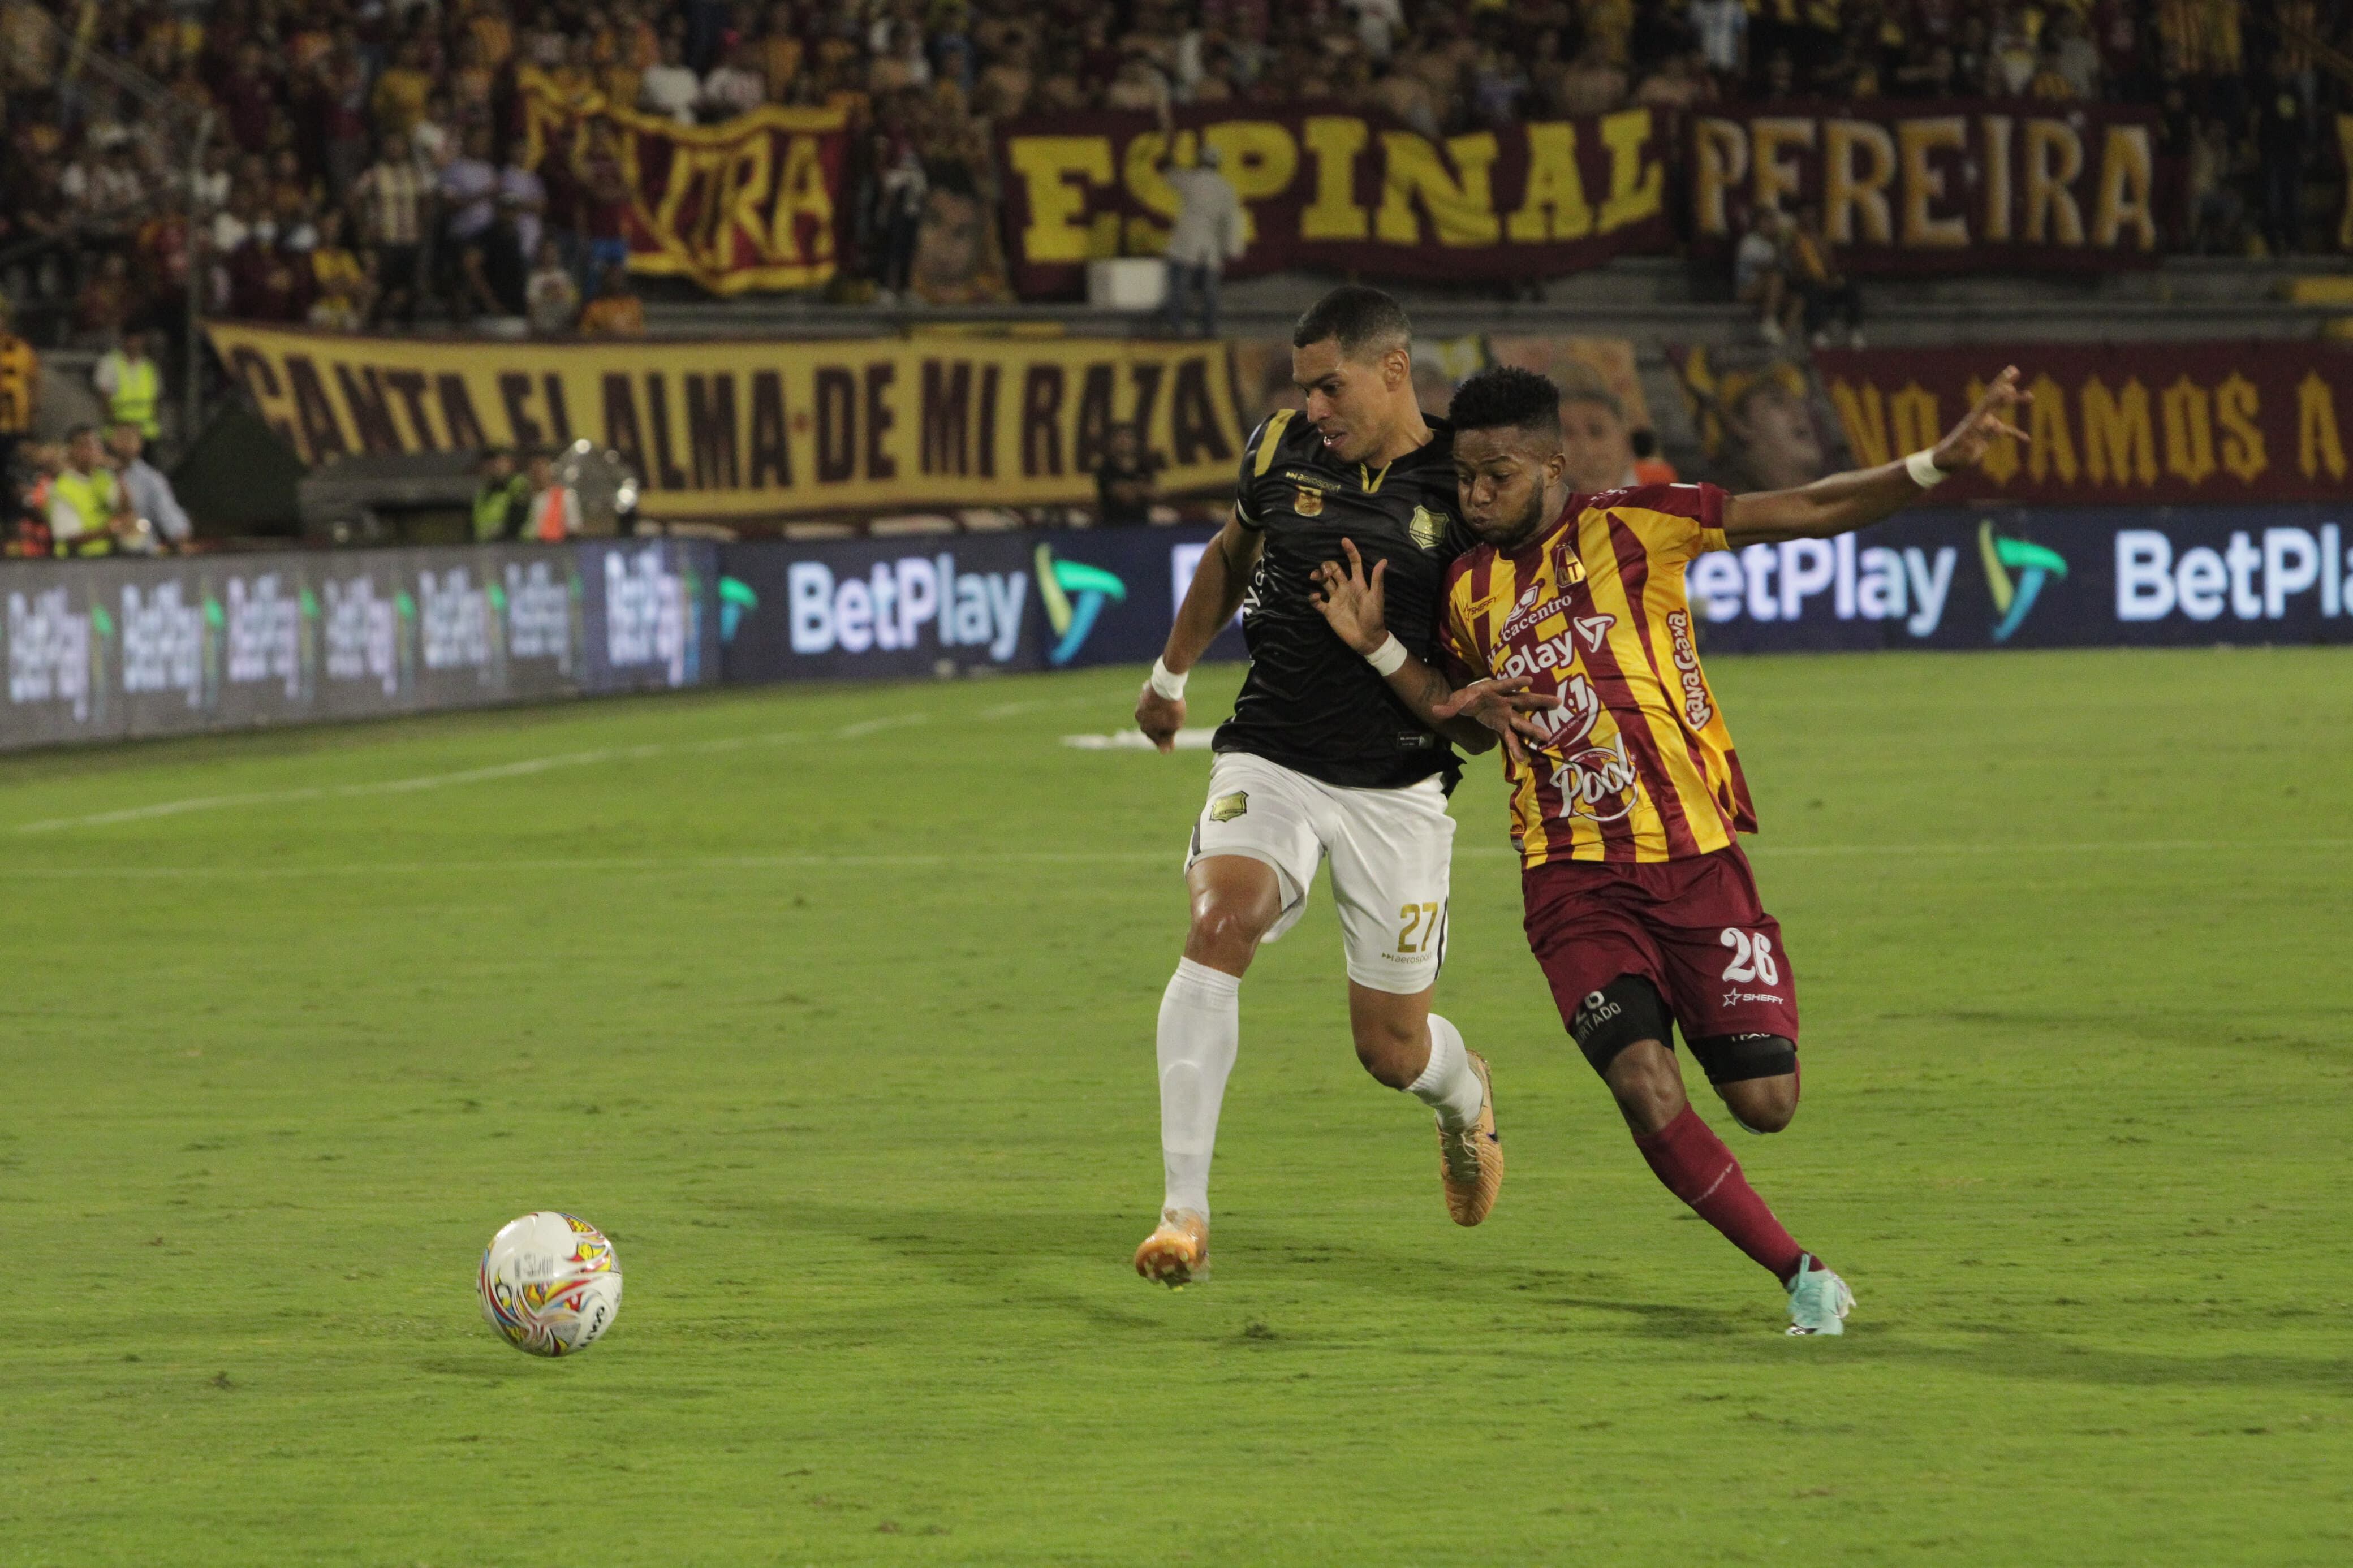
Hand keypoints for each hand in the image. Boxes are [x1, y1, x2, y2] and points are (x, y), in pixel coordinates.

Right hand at [1135, 680, 1183, 754]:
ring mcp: (1139, 704)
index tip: (1172, 744)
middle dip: (1159, 730)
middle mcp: (1139, 717)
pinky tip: (1162, 704)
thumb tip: (1165, 752)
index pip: (1155, 739)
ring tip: (1165, 716)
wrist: (1167, 684)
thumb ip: (1168, 739)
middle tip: (1168, 730)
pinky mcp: (1143, 693)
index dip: (1164, 742)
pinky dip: (1155, 705)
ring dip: (1156, 717)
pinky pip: (1149, 702)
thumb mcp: (1174, 726)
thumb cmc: (1171, 708)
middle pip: (1150, 727)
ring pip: (1148, 714)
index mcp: (1146, 727)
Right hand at [1307, 537, 1387, 654]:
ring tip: (1316, 577)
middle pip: (1334, 570)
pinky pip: (1317, 601)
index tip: (1344, 540)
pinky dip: (1314, 597)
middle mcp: (1345, 588)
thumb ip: (1377, 579)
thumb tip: (1383, 559)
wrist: (1367, 638)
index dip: (1350, 551)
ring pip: (1323, 582)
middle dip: (1328, 566)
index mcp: (1358, 583)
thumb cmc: (1374, 617)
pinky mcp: (1328, 611)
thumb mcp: (1376, 597)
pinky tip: (1316, 596)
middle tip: (1327, 572)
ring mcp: (1335, 598)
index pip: (1353, 563)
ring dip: (1318, 576)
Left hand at [1432, 675, 1560, 767]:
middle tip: (1557, 701)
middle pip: (1523, 700)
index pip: (1505, 684)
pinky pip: (1511, 737)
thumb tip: (1434, 710)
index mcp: (1492, 690)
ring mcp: (1505, 714)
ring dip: (1534, 728)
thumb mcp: (1454, 702)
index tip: (1529, 680)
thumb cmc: (1463, 698)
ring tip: (1547, 737)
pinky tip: (1522, 758)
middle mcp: (1503, 701)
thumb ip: (1447, 707)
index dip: (1516, 682)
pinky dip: (1515, 747)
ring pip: (1522, 720)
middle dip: (1539, 701)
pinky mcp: (1502, 726)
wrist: (1465, 704)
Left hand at [1931, 365, 2032, 473]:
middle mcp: (1980, 420)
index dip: (1998, 394)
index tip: (2008, 385)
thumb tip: (1992, 432)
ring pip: (2002, 411)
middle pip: (1994, 399)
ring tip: (2031, 395)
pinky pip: (2004, 433)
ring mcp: (1985, 426)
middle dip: (2005, 386)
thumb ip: (1973, 446)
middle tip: (2015, 371)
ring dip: (2015, 402)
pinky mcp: (1987, 436)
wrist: (1944, 461)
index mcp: (1973, 422)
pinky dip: (2015, 434)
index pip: (1987, 404)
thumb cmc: (1951, 458)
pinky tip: (2026, 439)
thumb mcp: (1961, 454)